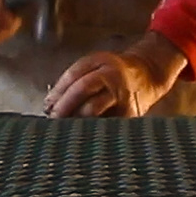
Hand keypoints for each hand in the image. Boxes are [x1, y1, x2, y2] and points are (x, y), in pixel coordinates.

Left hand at [45, 33, 188, 117]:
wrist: (147, 75)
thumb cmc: (114, 70)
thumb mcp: (94, 63)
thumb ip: (72, 78)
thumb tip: (51, 103)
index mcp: (105, 67)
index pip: (77, 80)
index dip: (59, 94)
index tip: (48, 106)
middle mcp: (116, 84)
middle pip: (85, 97)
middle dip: (65, 109)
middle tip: (53, 119)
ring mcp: (124, 102)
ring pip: (94, 115)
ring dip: (75, 122)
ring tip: (65, 126)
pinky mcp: (129, 118)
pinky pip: (105, 127)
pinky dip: (89, 131)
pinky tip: (81, 133)